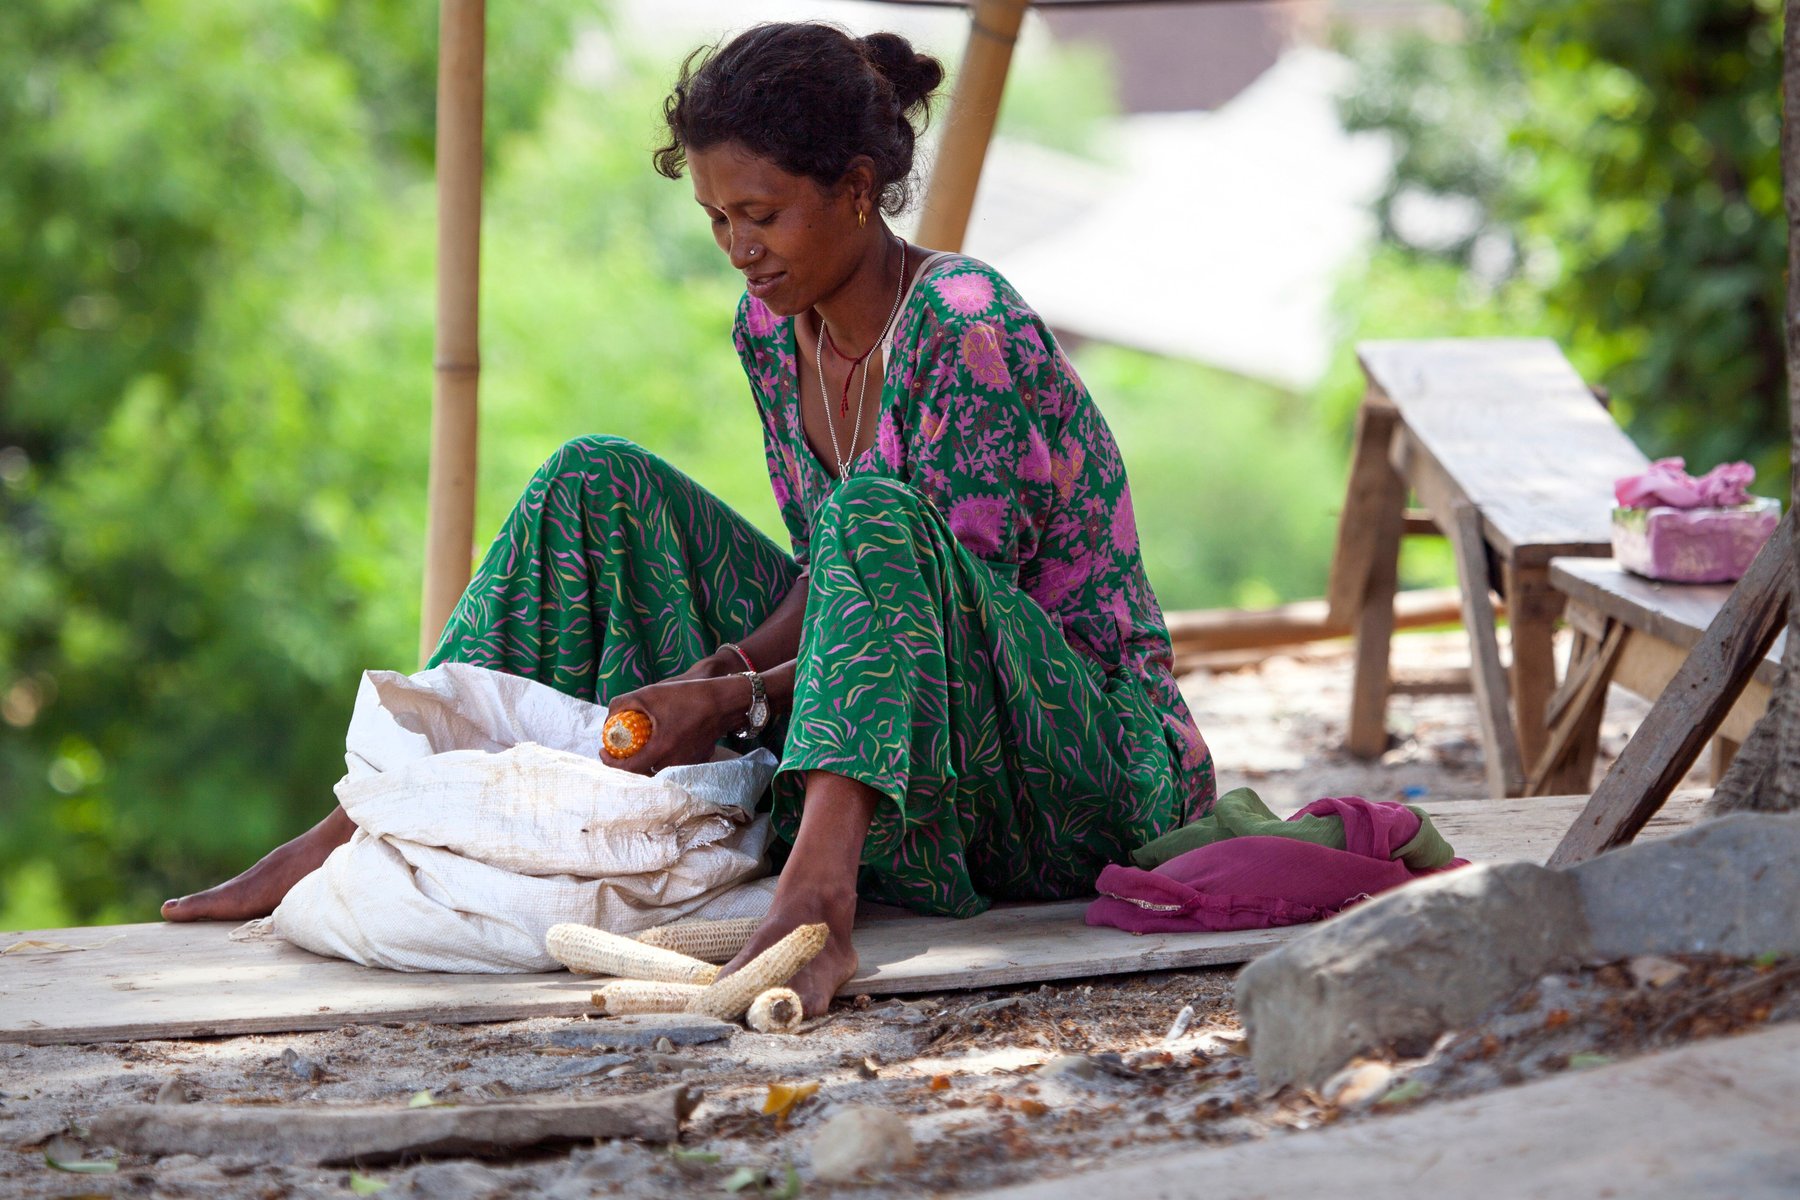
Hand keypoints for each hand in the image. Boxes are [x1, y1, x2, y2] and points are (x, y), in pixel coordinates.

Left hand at [599, 675, 747, 774]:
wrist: (724, 701)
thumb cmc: (687, 696)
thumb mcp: (649, 694)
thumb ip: (622, 704)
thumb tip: (609, 717)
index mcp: (661, 751)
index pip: (628, 768)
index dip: (611, 762)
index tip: (604, 751)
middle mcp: (674, 763)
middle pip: (642, 771)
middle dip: (627, 760)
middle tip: (619, 747)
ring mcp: (688, 763)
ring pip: (658, 768)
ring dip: (645, 758)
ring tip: (639, 742)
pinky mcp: (698, 760)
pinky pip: (675, 762)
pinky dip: (664, 755)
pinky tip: (663, 739)